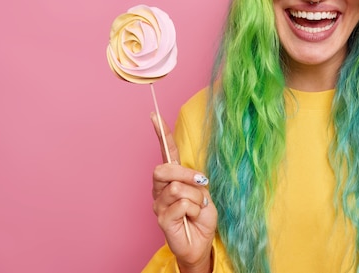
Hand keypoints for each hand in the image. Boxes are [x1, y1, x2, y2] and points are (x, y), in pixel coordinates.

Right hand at [151, 114, 217, 272]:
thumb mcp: (203, 192)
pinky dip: (195, 210)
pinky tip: (192, 217)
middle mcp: (160, 189)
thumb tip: (192, 176)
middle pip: (164, 169)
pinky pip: (182, 204)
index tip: (155, 116)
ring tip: (198, 208)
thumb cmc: (202, 216)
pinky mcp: (161, 219)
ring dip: (197, 198)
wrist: (201, 242)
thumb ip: (194, 180)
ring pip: (178, 188)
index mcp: (172, 178)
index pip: (166, 153)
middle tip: (200, 184)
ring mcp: (158, 204)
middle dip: (186, 175)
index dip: (161, 134)